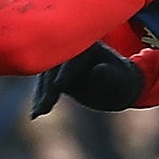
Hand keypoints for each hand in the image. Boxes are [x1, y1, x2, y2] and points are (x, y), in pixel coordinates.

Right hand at [28, 42, 144, 117]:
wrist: (116, 84)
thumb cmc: (122, 80)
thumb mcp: (121, 80)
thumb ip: (110, 75)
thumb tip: (97, 71)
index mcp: (88, 44)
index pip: (74, 57)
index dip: (67, 72)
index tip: (58, 87)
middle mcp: (71, 48)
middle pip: (54, 66)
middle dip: (48, 85)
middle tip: (46, 105)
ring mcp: (60, 59)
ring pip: (46, 76)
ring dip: (41, 94)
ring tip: (39, 113)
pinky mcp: (53, 72)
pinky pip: (43, 84)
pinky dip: (40, 98)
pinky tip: (36, 115)